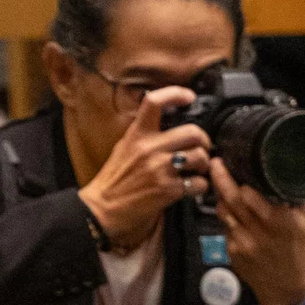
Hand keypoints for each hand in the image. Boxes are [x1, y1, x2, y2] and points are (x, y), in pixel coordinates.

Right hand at [77, 87, 210, 249]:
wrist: (100, 211)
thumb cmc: (112, 182)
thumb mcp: (123, 149)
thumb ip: (143, 135)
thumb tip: (163, 124)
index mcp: (137, 135)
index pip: (155, 102)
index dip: (176, 94)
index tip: (189, 97)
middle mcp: (149, 149)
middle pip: (193, 131)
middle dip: (204, 141)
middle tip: (201, 148)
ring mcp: (160, 169)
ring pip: (200, 156)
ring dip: (203, 165)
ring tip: (197, 170)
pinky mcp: (167, 190)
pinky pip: (198, 183)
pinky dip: (200, 186)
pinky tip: (192, 188)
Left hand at [210, 157, 304, 304]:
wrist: (286, 287)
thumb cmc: (297, 252)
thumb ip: (298, 197)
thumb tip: (293, 170)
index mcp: (282, 222)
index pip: (252, 197)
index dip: (240, 181)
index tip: (234, 164)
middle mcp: (260, 232)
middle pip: (232, 200)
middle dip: (221, 179)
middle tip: (216, 164)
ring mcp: (243, 243)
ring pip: (223, 212)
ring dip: (220, 196)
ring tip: (220, 182)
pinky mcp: (233, 252)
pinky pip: (225, 227)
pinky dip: (226, 216)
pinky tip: (231, 210)